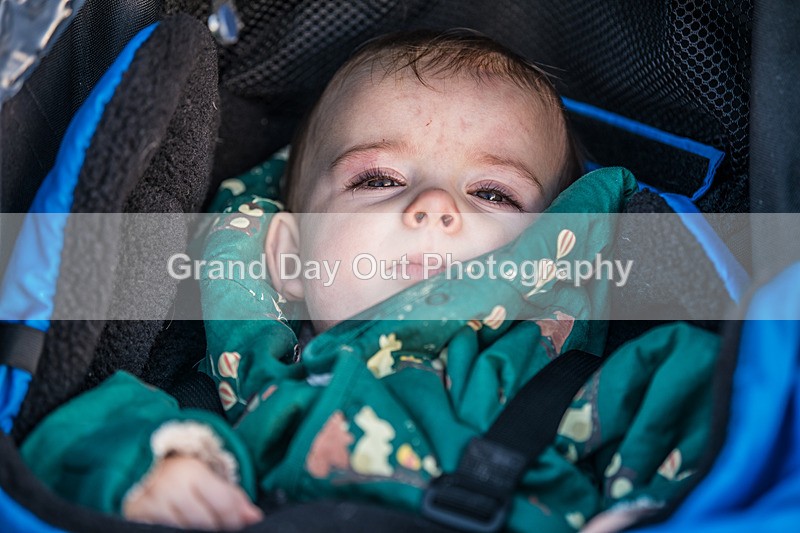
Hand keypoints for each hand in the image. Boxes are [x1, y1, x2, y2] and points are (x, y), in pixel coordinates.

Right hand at [123, 454, 262, 529]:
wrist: (141, 468)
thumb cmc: (180, 472)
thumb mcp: (207, 476)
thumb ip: (231, 496)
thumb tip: (254, 517)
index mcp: (191, 472)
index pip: (223, 504)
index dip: (236, 518)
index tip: (242, 523)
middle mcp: (169, 487)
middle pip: (204, 523)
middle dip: (217, 528)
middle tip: (221, 527)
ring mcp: (150, 504)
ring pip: (183, 530)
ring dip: (195, 531)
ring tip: (202, 526)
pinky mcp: (137, 516)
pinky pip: (163, 530)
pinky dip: (177, 529)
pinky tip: (183, 526)